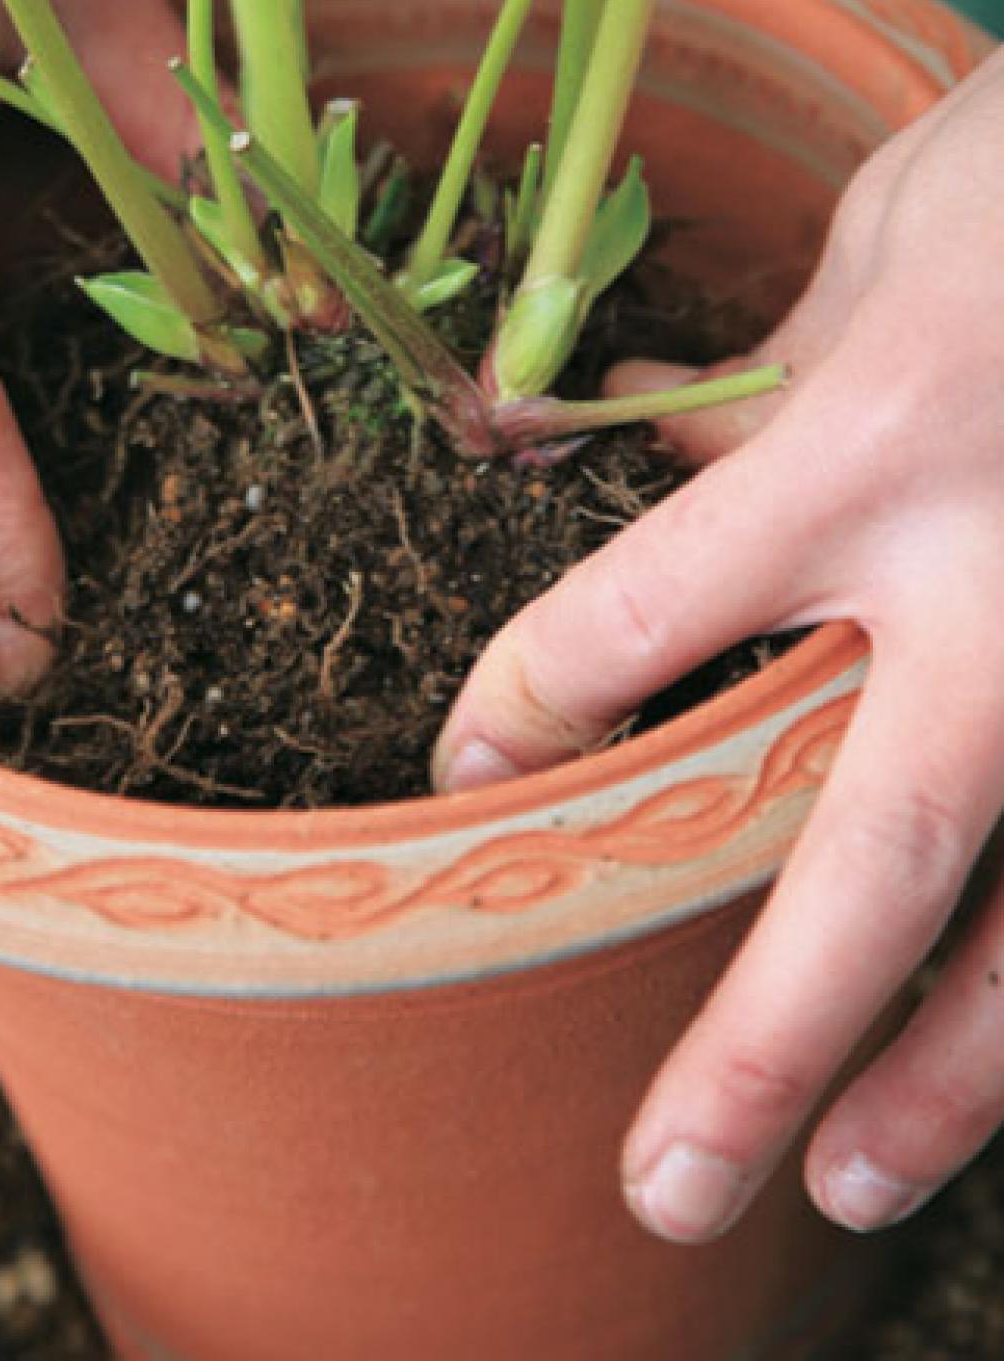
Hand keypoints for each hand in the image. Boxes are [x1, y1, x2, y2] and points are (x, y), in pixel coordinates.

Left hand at [434, 45, 1003, 1242]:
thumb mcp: (880, 240)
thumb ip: (769, 384)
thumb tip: (646, 434)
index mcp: (877, 433)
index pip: (641, 618)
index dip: (532, 707)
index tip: (476, 767)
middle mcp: (997, 565)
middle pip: (862, 848)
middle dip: (762, 1035)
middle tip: (664, 1188)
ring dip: (945, 1070)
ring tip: (848, 1186)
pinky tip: (992, 1053)